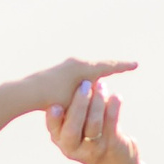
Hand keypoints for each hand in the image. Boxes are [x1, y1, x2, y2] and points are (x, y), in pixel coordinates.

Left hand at [17, 58, 136, 115]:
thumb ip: (90, 96)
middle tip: (125, 65)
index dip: (123, 67)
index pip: (109, 67)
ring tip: (108, 72)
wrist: (27, 92)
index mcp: (84, 69)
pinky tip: (87, 80)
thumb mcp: (77, 100)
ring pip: (89, 67)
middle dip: (112, 66)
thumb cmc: (54, 100)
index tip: (136, 64)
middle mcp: (77, 63)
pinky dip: (87, 75)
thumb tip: (101, 92)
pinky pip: (80, 71)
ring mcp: (67, 65)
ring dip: (98, 70)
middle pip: (100, 64)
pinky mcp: (59, 70)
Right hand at [46, 77, 139, 163]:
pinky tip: (116, 96)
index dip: (53, 119)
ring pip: (93, 124)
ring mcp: (94, 149)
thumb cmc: (92, 139)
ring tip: (102, 85)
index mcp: (62, 141)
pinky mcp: (112, 146)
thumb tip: (73, 80)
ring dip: (97, 101)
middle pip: (73, 128)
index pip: (53, 129)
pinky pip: (112, 123)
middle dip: (78, 104)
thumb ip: (71, 111)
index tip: (54, 105)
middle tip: (84, 84)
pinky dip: (114, 107)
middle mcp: (74, 149)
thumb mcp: (76, 131)